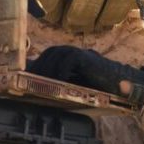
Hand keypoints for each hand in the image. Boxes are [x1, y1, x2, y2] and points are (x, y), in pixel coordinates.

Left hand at [26, 46, 143, 104]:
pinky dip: (62, 70)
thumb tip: (39, 90)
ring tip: (41, 83)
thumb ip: (60, 84)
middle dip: (39, 67)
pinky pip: (69, 60)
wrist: (119, 85)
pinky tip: (58, 81)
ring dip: (47, 69)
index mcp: (67, 57)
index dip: (35, 64)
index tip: (24, 75)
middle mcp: (71, 52)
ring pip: (57, 55)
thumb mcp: (73, 86)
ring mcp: (79, 53)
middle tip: (30, 81)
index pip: (47, 57)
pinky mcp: (86, 57)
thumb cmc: (97, 88)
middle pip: (49, 54)